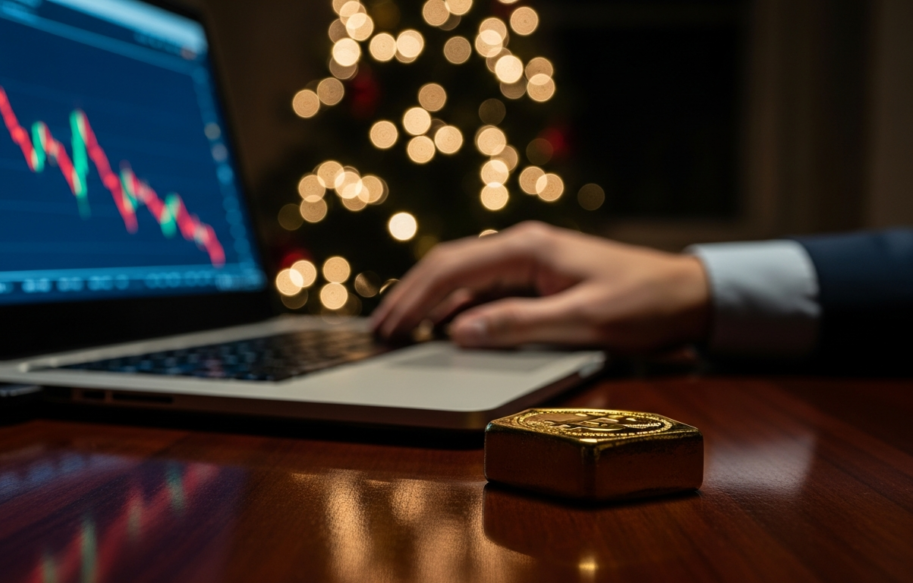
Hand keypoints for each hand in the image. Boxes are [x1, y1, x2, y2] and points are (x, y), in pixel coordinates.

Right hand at [370, 221, 710, 351]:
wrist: (687, 294)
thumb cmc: (642, 303)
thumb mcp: (583, 320)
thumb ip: (519, 324)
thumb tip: (457, 332)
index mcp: (527, 247)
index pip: (453, 269)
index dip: (414, 299)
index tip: (388, 327)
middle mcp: (521, 245)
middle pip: (448, 265)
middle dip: (410, 297)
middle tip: (379, 331)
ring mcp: (527, 259)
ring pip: (462, 275)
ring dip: (428, 300)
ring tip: (398, 329)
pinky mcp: (536, 276)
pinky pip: (483, 287)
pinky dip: (455, 306)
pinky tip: (441, 326)